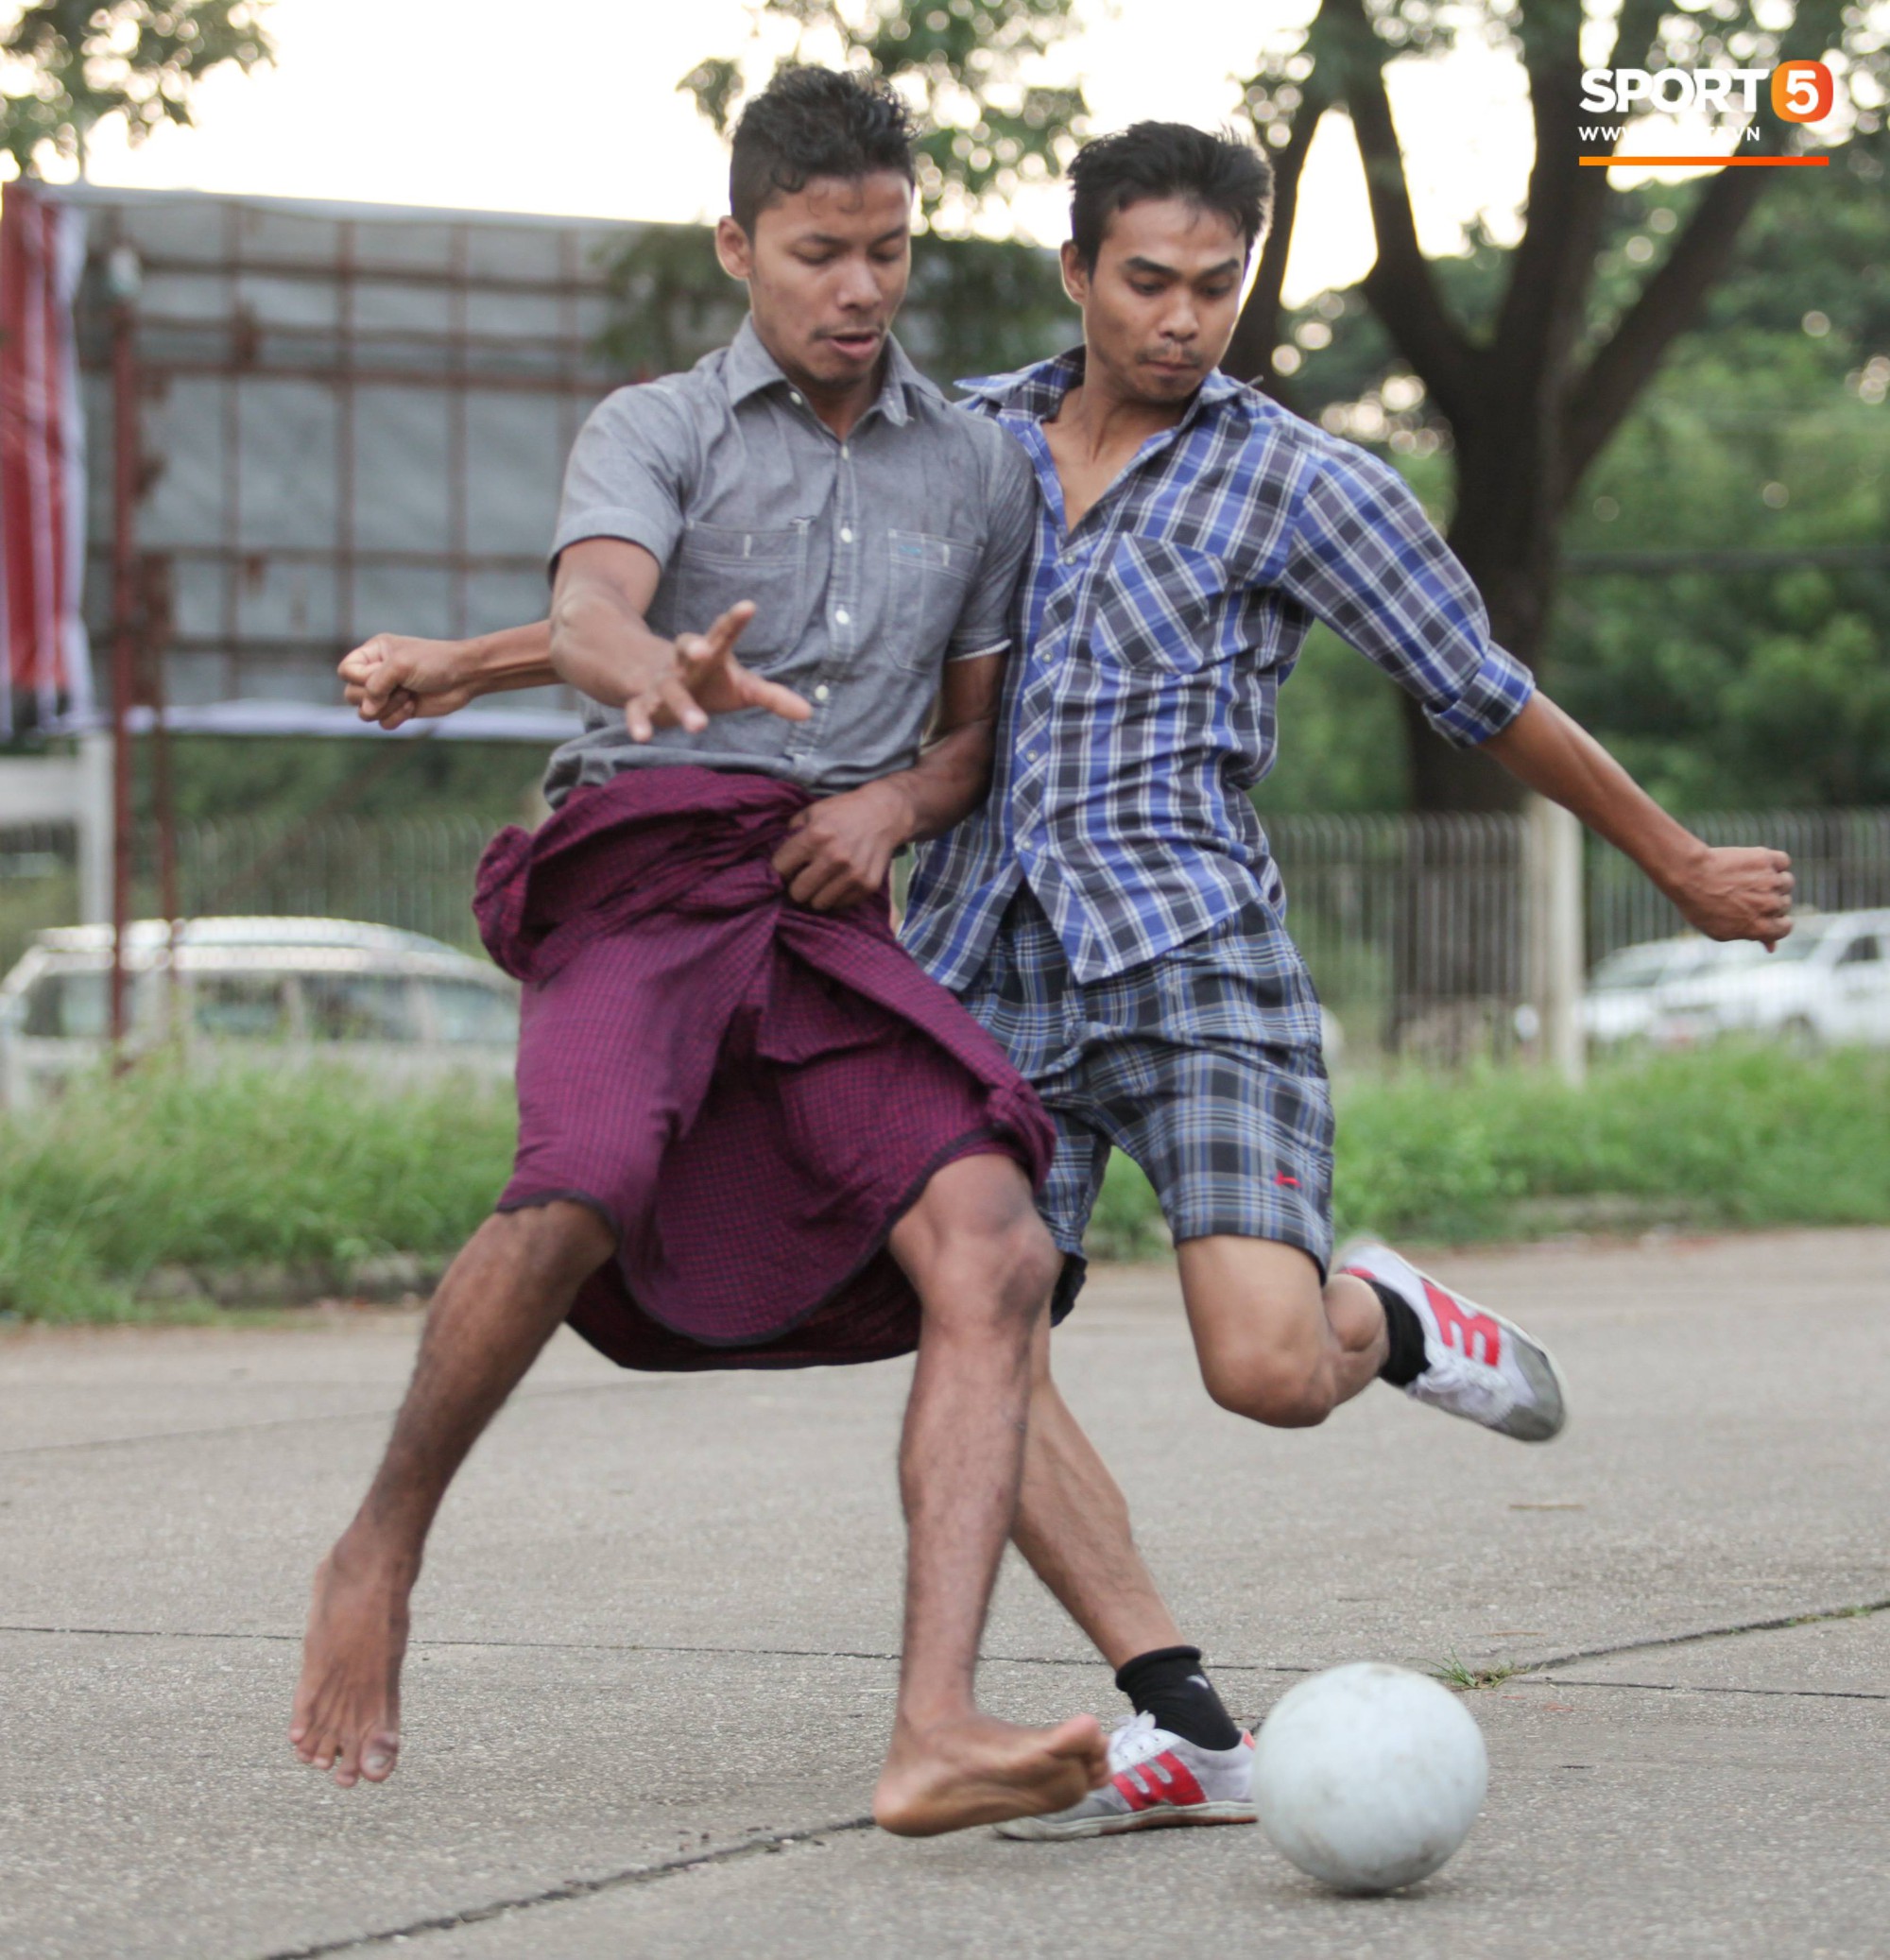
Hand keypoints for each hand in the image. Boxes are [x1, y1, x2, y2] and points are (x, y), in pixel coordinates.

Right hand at [339, 634, 478, 728]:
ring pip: (365, 712)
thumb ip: (376, 685)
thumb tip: (366, 710)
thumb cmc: (434, 663)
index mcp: (373, 653)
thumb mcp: (400, 665)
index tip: (382, 675)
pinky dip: (396, 718)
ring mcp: (388, 693)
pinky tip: (413, 706)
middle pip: (351, 694)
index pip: (346, 671)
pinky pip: (382, 723)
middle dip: (375, 696)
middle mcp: (377, 673)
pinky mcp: (399, 710)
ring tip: (407, 696)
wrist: (464, 677)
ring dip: (386, 708)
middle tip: (399, 688)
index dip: (358, 678)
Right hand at [624, 601, 811, 742]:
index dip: (734, 620)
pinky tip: (642, 738)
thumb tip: (809, 713)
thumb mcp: (742, 687)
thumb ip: (772, 696)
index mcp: (711, 651)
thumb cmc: (709, 682)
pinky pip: (638, 711)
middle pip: (687, 649)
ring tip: (700, 726)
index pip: (723, 632)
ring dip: (682, 706)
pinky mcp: (645, 702)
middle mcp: (684, 662)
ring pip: (669, 688)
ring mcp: (663, 681)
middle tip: (705, 649)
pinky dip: (639, 722)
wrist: (655, 679)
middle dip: (694, 647)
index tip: (748, 606)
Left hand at [770, 780, 916, 912]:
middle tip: (803, 878)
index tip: (787, 867)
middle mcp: (834, 857)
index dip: (780, 869)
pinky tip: (838, 882)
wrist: (884, 815)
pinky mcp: (867, 886)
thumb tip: (775, 857)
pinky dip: (836, 897)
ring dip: (816, 894)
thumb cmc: (843, 811)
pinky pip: (840, 905)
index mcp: (815, 836)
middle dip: (796, 886)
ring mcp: (852, 874)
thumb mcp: (812, 811)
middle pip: (797, 893)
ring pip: (818, 904)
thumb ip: (791, 832)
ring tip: (821, 882)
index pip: (780, 869)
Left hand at [1670, 846, 1794, 947]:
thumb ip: (1751, 936)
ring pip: (1786, 882)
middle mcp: (1771, 906)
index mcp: (1761, 927)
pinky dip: (1773, 862)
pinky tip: (1754, 864)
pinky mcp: (1766, 859)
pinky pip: (1782, 862)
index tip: (1764, 915)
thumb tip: (1772, 947)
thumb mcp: (1721, 931)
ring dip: (1773, 881)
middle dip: (1768, 901)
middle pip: (1784, 904)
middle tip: (1743, 894)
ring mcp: (1771, 881)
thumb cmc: (1700, 905)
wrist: (1689, 875)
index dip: (1776, 922)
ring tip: (1747, 879)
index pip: (1785, 928)